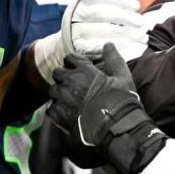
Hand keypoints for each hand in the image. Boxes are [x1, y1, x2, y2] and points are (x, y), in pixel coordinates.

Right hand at [33, 0, 145, 83]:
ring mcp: (75, 30)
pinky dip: (112, 44)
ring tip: (140, 36)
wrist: (71, 39)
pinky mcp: (77, 46)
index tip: (137, 6)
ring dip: (123, 32)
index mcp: (83, 0)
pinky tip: (126, 44)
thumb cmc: (94, 19)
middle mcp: (77, 13)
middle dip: (125, 17)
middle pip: (102, 13)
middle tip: (141, 22)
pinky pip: (95, 46)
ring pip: (100, 29)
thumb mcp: (104, 5)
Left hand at [48, 44, 165, 173]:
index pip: (70, 58)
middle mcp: (70, 83)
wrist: (118, 129)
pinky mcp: (60, 116)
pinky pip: (51, 108)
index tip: (79, 68)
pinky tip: (67, 112)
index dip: (74, 63)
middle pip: (57, 73)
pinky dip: (57, 109)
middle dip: (64, 77)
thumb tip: (108, 44)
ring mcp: (63, 99)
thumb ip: (114, 59)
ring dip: (59, 93)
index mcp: (84, 71)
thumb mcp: (123, 77)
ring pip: (53, 91)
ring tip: (70, 100)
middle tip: (74, 85)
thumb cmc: (122, 102)